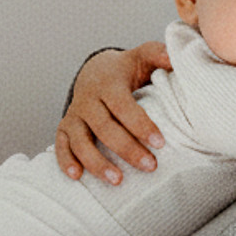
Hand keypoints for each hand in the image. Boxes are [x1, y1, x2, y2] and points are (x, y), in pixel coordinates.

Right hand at [55, 42, 170, 184]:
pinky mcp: (64, 128)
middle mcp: (88, 100)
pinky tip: (76, 177)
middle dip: (127, 149)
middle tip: (150, 166)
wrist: (94, 71)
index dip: (140, 125)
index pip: (123, 106)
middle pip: (104, 128)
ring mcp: (74, 115)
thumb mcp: (142, 56)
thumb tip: (174, 57)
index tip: (160, 143)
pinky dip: (65, 161)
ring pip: (80, 141)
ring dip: (97, 162)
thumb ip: (158, 54)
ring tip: (118, 181)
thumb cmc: (125, 70)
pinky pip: (61, 146)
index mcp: (108, 83)